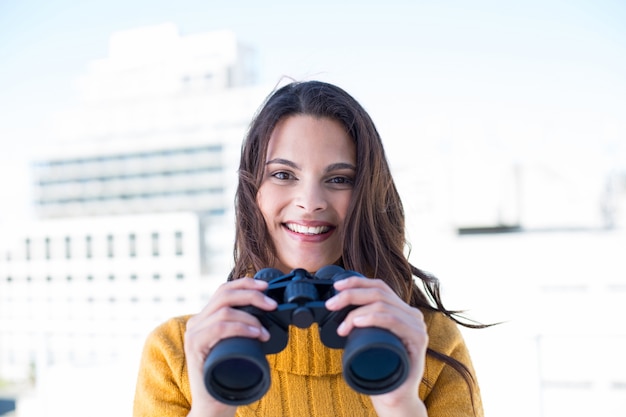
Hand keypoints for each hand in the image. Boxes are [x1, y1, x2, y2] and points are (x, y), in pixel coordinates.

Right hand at [184, 278, 277, 415]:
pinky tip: (255, 334)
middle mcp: (196, 322)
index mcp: (205, 318)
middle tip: (272, 304)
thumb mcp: (238, 344)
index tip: (266, 286)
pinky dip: (241, 327)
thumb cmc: (229, 375)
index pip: (224, 290)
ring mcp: (194, 333)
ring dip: (251, 317)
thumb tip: (269, 314)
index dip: (246, 283)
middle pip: (224, 294)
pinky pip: (219, 327)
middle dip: (252, 295)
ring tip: (264, 331)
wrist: (213, 404)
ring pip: (224, 310)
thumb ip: (245, 328)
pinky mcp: (195, 347)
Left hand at [325, 277, 428, 416]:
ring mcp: (416, 326)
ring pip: (382, 305)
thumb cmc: (380, 368)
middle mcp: (411, 314)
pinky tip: (357, 322)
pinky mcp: (418, 339)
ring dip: (356, 312)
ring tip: (342, 327)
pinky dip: (372, 318)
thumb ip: (360, 321)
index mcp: (401, 310)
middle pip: (378, 292)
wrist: (394, 395)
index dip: (357, 282)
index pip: (379, 286)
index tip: (337, 286)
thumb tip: (335, 307)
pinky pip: (393, 321)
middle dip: (350, 295)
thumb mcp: (367, 337)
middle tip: (330, 305)